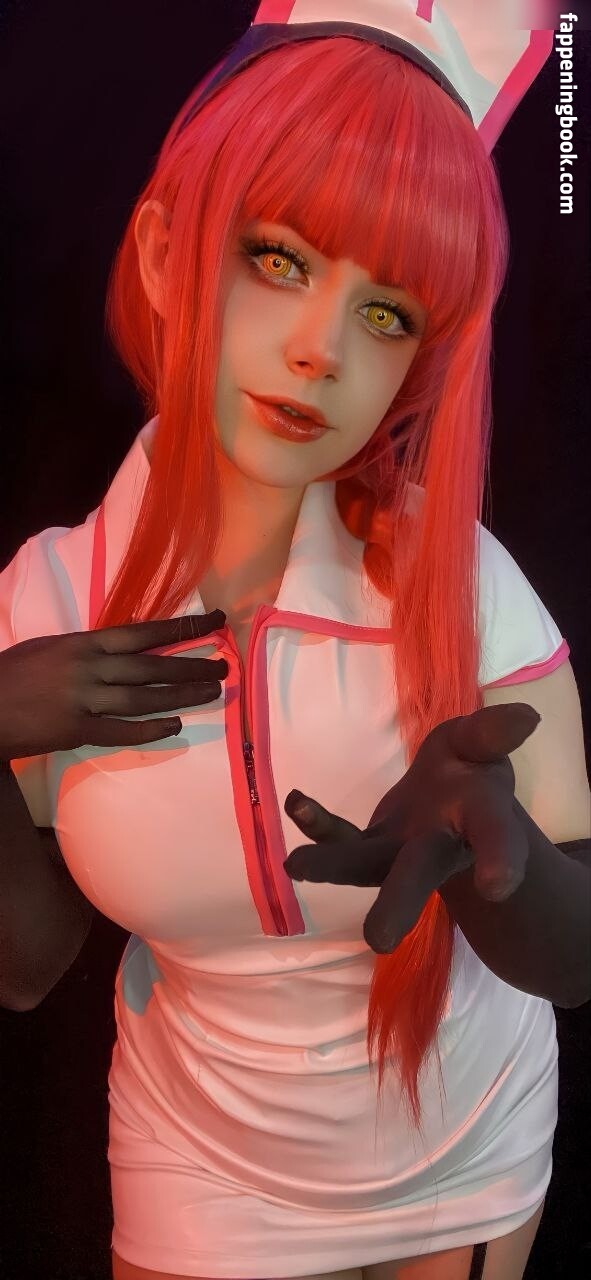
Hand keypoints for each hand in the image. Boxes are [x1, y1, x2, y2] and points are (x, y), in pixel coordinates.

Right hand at [0, 611, 228, 758]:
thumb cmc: (16, 672)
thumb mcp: (54, 647)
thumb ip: (91, 649)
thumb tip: (130, 649)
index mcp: (85, 643)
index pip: (145, 632)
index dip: (183, 627)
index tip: (216, 622)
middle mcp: (90, 668)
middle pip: (152, 666)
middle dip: (191, 666)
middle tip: (224, 667)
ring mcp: (85, 701)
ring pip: (144, 698)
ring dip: (181, 695)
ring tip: (211, 694)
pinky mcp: (78, 731)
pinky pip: (122, 731)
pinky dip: (151, 729)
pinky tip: (175, 725)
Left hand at [283, 703, 540, 953]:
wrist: (450, 799)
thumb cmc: (471, 771)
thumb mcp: (483, 746)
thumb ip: (494, 734)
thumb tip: (526, 717)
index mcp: (483, 821)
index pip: (495, 838)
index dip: (500, 860)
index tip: (498, 886)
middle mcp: (438, 848)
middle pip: (420, 874)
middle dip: (400, 901)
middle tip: (378, 939)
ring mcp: (397, 854)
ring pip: (366, 865)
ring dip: (332, 865)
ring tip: (295, 864)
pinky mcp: (366, 848)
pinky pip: (340, 838)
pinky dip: (317, 823)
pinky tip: (297, 802)